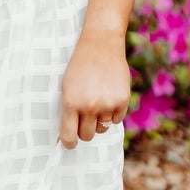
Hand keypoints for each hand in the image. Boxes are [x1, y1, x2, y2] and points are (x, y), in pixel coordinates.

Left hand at [59, 31, 132, 148]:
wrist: (101, 45)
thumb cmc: (79, 67)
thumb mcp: (66, 87)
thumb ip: (67, 112)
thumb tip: (67, 138)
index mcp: (71, 103)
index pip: (69, 136)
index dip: (69, 143)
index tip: (70, 143)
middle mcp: (89, 106)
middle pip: (87, 136)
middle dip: (84, 130)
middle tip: (84, 119)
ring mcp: (107, 104)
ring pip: (102, 129)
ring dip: (98, 121)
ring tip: (97, 103)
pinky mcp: (123, 101)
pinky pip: (117, 120)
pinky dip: (112, 114)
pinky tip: (108, 98)